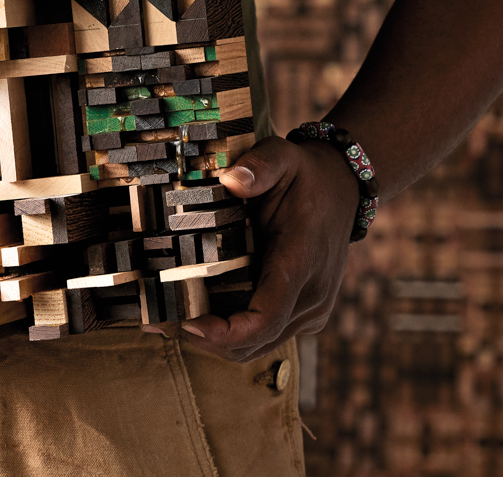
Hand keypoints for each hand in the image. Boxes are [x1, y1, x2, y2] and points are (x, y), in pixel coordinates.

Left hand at [175, 136, 359, 361]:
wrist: (340, 189)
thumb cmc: (305, 175)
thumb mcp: (284, 156)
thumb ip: (261, 165)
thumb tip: (231, 180)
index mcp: (302, 261)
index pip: (266, 319)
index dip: (225, 332)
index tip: (187, 323)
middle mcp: (312, 295)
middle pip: (256, 341)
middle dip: (208, 341)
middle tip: (162, 321)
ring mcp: (312, 309)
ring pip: (259, 346)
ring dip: (217, 342)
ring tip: (173, 320)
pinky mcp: (306, 313)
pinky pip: (266, 336)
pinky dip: (234, 334)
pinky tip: (202, 314)